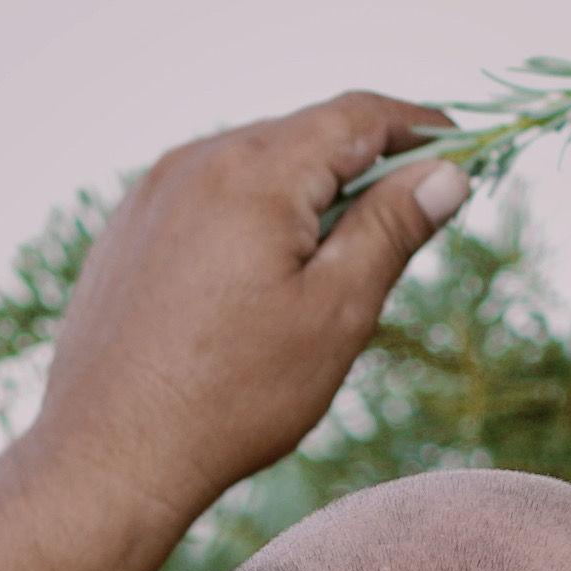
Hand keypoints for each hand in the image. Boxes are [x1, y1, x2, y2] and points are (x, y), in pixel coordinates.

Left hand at [15, 93, 476, 548]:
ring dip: (308, 190)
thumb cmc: (232, 396)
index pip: (357, 115)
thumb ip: (391, 230)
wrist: (106, 455)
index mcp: (254, 172)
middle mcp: (196, 161)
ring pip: (255, 163)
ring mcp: (153, 191)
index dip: (419, 127)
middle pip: (304, 134)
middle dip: (366, 163)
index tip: (464, 150)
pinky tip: (269, 272)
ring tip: (342, 256)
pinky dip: (255, 212)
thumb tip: (445, 173)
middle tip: (415, 214)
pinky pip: (210, 195)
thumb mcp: (335, 313)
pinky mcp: (128, 227)